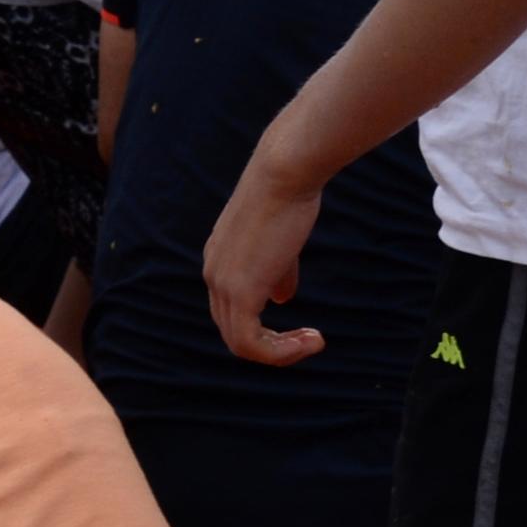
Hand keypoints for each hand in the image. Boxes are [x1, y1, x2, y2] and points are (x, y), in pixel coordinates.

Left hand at [201, 143, 330, 366]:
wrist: (284, 174)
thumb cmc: (289, 196)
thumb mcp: (281, 240)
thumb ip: (279, 271)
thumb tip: (282, 299)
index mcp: (219, 261)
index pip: (231, 309)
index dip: (264, 325)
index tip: (301, 325)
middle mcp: (213, 274)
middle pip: (232, 330)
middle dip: (272, 344)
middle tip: (310, 340)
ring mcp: (222, 284)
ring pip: (241, 344)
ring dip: (280, 352)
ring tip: (314, 342)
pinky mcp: (239, 292)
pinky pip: (251, 344)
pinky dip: (280, 351)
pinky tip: (313, 340)